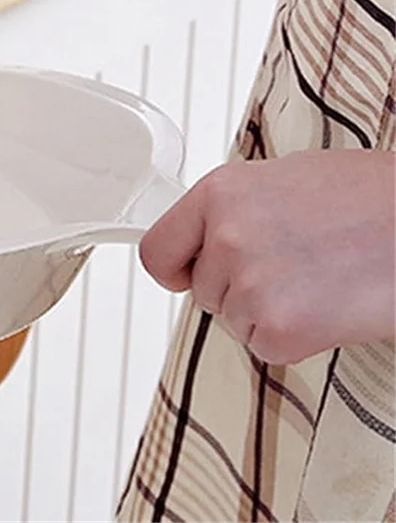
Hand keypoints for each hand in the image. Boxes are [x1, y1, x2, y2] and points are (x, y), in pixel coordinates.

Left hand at [140, 150, 395, 364]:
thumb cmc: (368, 196)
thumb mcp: (281, 178)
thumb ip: (234, 209)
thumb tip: (208, 235)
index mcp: (219, 191)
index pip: (157, 251)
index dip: (177, 268)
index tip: (189, 274)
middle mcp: (226, 235)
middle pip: (203, 290)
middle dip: (239, 288)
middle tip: (294, 267)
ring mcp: (251, 281)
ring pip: (234, 319)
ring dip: (270, 311)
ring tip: (319, 279)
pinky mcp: (282, 327)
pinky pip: (265, 346)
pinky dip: (295, 339)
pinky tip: (329, 306)